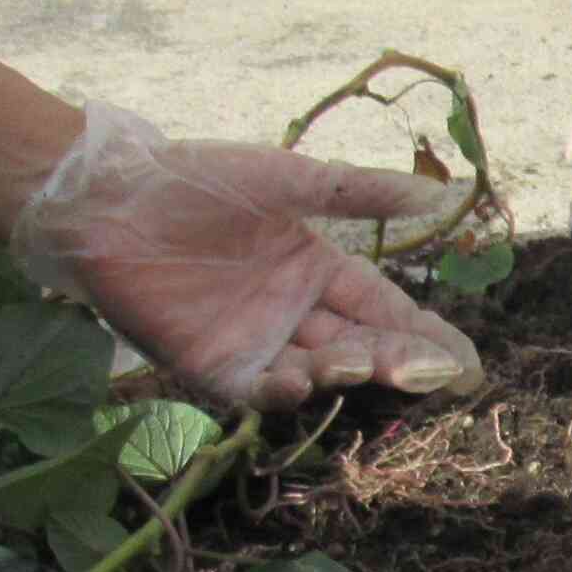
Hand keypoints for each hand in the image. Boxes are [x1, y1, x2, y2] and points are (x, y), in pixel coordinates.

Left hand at [10, 101, 485, 411]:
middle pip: (361, 346)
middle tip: (435, 374)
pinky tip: (303, 382)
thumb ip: (360, 191)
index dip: (424, 335)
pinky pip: (256, 391)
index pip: (384, 309)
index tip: (465, 362)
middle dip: (399, 361)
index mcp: (317, 269)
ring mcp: (254, 342)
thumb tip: (438, 194)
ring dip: (345, 374)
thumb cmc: (195, 180)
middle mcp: (293, 313)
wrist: (106, 195)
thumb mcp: (288, 179)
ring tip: (364, 365)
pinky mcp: (209, 365)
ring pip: (317, 371)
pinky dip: (280, 392)